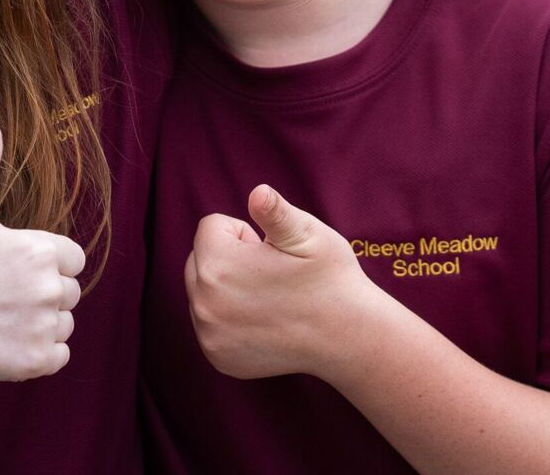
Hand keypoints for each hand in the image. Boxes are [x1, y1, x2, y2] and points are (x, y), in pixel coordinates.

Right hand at [0, 106, 83, 384]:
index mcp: (39, 248)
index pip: (71, 258)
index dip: (40, 262)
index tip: (5, 268)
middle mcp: (48, 287)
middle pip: (68, 292)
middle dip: (39, 293)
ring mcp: (41, 327)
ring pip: (63, 324)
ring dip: (38, 324)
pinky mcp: (34, 364)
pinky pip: (58, 356)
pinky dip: (35, 354)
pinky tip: (0, 342)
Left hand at [184, 184, 372, 381]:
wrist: (350, 336)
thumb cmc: (330, 278)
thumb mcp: (308, 234)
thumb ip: (275, 212)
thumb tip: (258, 193)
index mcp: (218, 267)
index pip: (210, 228)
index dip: (245, 234)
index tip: (272, 254)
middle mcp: (204, 305)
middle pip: (199, 259)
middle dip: (228, 259)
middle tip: (270, 275)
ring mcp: (209, 336)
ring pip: (202, 291)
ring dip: (226, 288)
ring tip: (269, 298)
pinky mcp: (218, 356)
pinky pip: (210, 323)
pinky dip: (229, 318)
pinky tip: (264, 322)